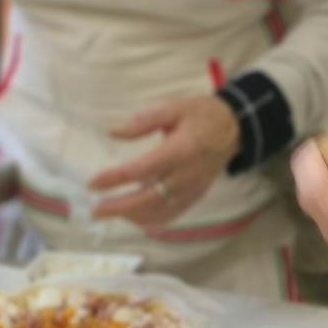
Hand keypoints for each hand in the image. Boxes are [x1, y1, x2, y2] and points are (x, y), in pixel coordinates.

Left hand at [88, 95, 240, 231]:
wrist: (234, 128)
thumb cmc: (202, 115)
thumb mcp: (174, 108)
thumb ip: (143, 121)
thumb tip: (113, 131)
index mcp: (180, 150)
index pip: (141, 170)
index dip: (114, 179)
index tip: (92, 183)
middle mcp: (186, 175)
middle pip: (147, 199)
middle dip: (118, 208)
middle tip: (94, 210)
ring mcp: (192, 189)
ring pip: (158, 212)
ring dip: (131, 216)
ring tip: (109, 211)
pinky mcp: (195, 196)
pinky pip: (171, 215)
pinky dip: (150, 220)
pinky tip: (133, 216)